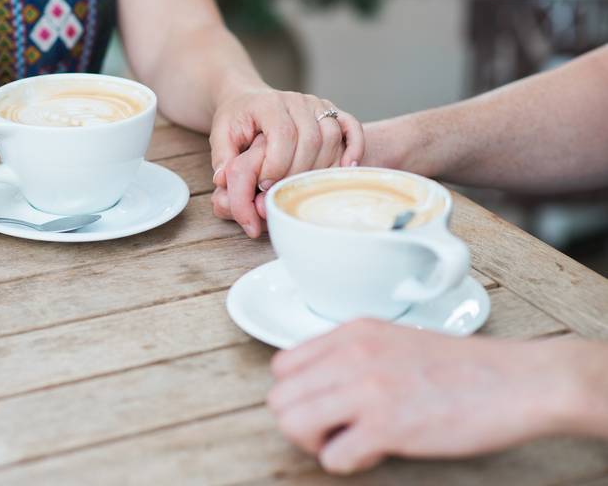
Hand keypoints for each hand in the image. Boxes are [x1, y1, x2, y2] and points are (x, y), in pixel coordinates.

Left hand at [209, 90, 363, 236]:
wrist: (248, 99)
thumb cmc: (235, 121)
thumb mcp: (220, 135)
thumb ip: (222, 158)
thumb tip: (224, 180)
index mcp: (269, 103)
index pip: (283, 134)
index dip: (276, 164)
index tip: (264, 185)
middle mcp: (297, 100)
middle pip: (311, 139)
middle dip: (297, 171)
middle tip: (282, 190)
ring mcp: (318, 104)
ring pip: (332, 136)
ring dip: (321, 166)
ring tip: (305, 187)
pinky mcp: (332, 112)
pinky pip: (352, 127)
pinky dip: (355, 147)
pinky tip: (348, 167)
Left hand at [267, 320, 607, 473]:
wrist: (515, 381)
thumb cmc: (461, 367)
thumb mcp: (394, 340)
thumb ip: (351, 355)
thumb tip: (317, 386)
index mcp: (351, 332)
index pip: (282, 365)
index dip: (297, 393)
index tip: (323, 406)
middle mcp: (352, 355)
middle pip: (279, 398)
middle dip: (300, 422)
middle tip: (332, 431)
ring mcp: (367, 389)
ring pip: (292, 424)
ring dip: (314, 443)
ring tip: (346, 442)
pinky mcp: (387, 426)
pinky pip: (332, 456)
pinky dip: (346, 463)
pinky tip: (373, 452)